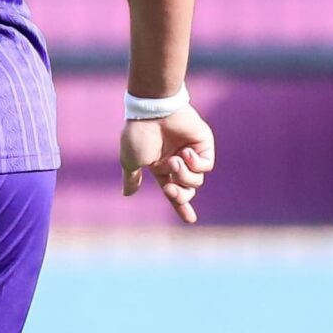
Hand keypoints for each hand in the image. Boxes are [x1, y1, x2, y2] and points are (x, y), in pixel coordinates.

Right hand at [121, 104, 213, 226]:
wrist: (153, 112)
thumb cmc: (139, 135)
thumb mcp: (130, 161)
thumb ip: (132, 178)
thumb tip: (126, 194)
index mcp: (159, 166)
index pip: (172, 191)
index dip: (181, 206)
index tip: (191, 221)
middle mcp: (176, 161)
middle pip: (187, 189)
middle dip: (180, 194)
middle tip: (171, 188)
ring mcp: (191, 153)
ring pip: (197, 180)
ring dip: (184, 175)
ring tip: (174, 160)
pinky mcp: (203, 144)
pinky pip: (206, 165)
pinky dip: (196, 163)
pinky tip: (185, 152)